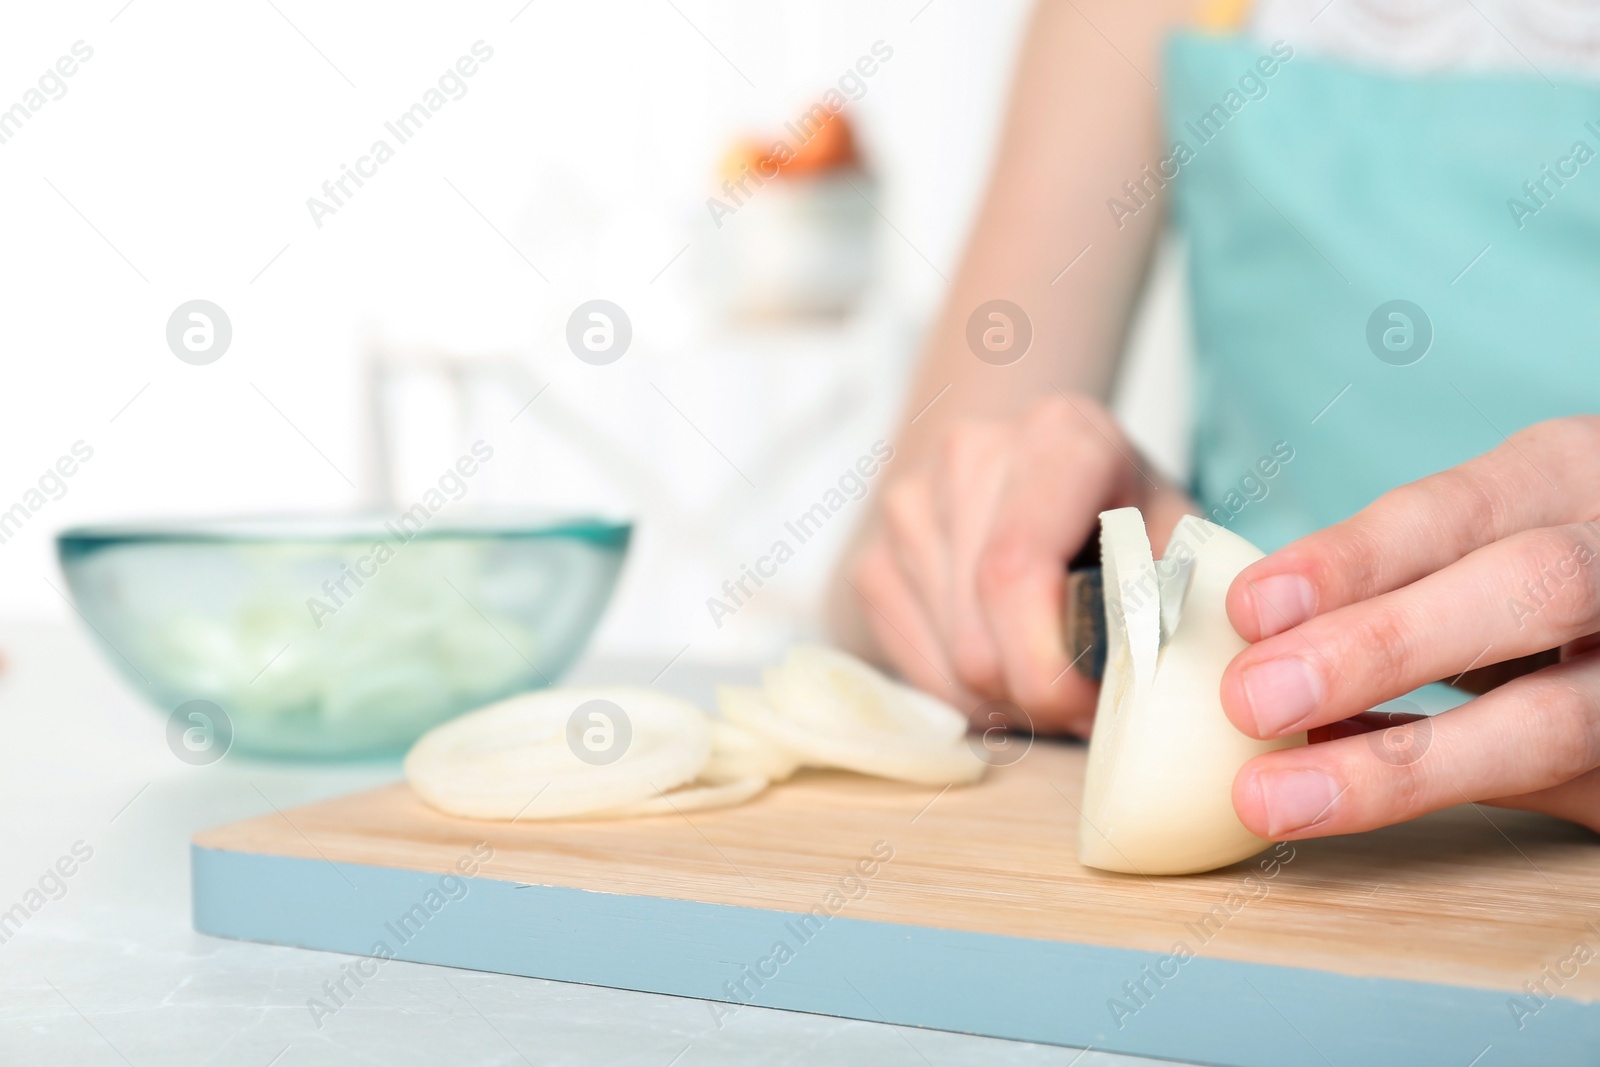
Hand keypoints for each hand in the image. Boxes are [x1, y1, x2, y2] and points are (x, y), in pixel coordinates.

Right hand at [846, 392, 1195, 734]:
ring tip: (1050, 675)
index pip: (1014, 571)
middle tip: (1085, 706)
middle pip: (977, 633)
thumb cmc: (1127, 514)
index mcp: (1058, 437)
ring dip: (1005, 699)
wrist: (1046, 470)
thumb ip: (1176, 599)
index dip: (1048, 667)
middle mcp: (968, 456)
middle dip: (1035, 697)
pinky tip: (1005, 667)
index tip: (1092, 705)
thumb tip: (1147, 681)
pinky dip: (964, 695)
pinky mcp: (873, 557)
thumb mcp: (1180, 542)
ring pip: (948, 660)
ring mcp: (907, 505)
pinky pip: (913, 668)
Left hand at [1221, 416, 1599, 838]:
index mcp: (1570, 477)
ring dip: (1401, 765)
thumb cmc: (1548, 587)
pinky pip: (1560, 786)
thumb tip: (1249, 648)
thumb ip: (1397, 584)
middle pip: (1531, 589)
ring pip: (1557, 720)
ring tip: (1278, 796)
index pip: (1458, 508)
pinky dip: (1445, 790)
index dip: (1354, 559)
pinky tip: (1345, 795)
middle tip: (1252, 699)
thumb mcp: (1490, 544)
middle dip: (1382, 645)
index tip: (1249, 607)